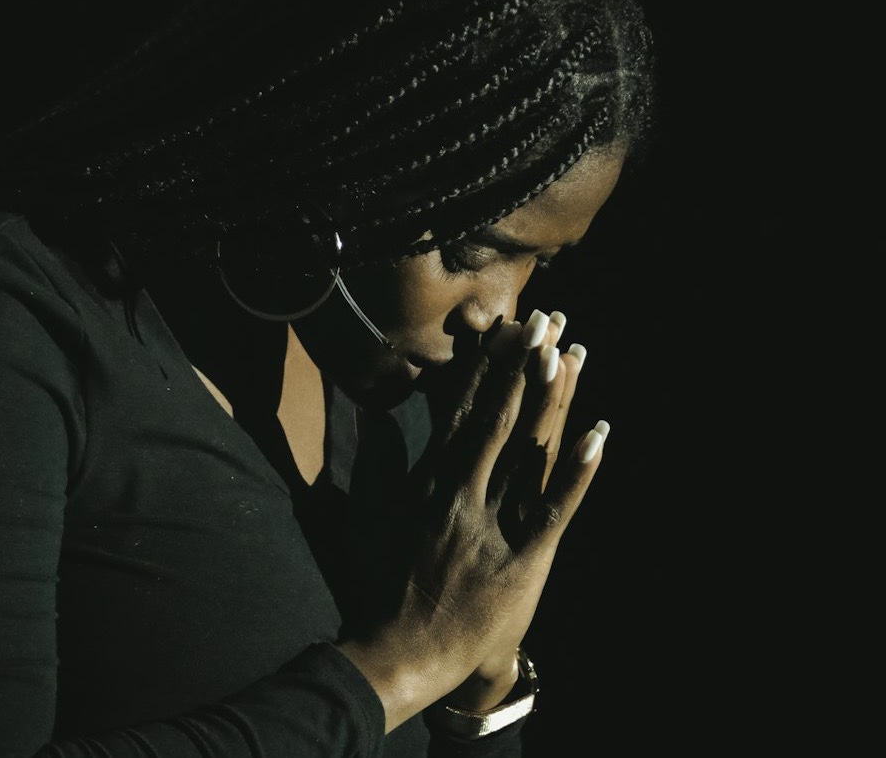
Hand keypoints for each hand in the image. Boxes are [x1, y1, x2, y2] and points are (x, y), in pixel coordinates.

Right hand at [337, 309, 609, 729]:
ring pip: (530, 449)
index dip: (488, 365)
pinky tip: (600, 434)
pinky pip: (558, 506)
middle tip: (547, 320)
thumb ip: (375, 459)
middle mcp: (463, 491)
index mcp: (428, 479)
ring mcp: (495, 522)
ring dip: (553, 399)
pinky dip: (580, 470)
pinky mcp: (524, 557)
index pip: (462, 409)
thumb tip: (370, 412)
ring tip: (572, 353)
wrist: (403, 651)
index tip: (505, 327)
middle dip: (525, 364)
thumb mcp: (369, 513)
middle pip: (500, 416)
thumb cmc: (382, 584)